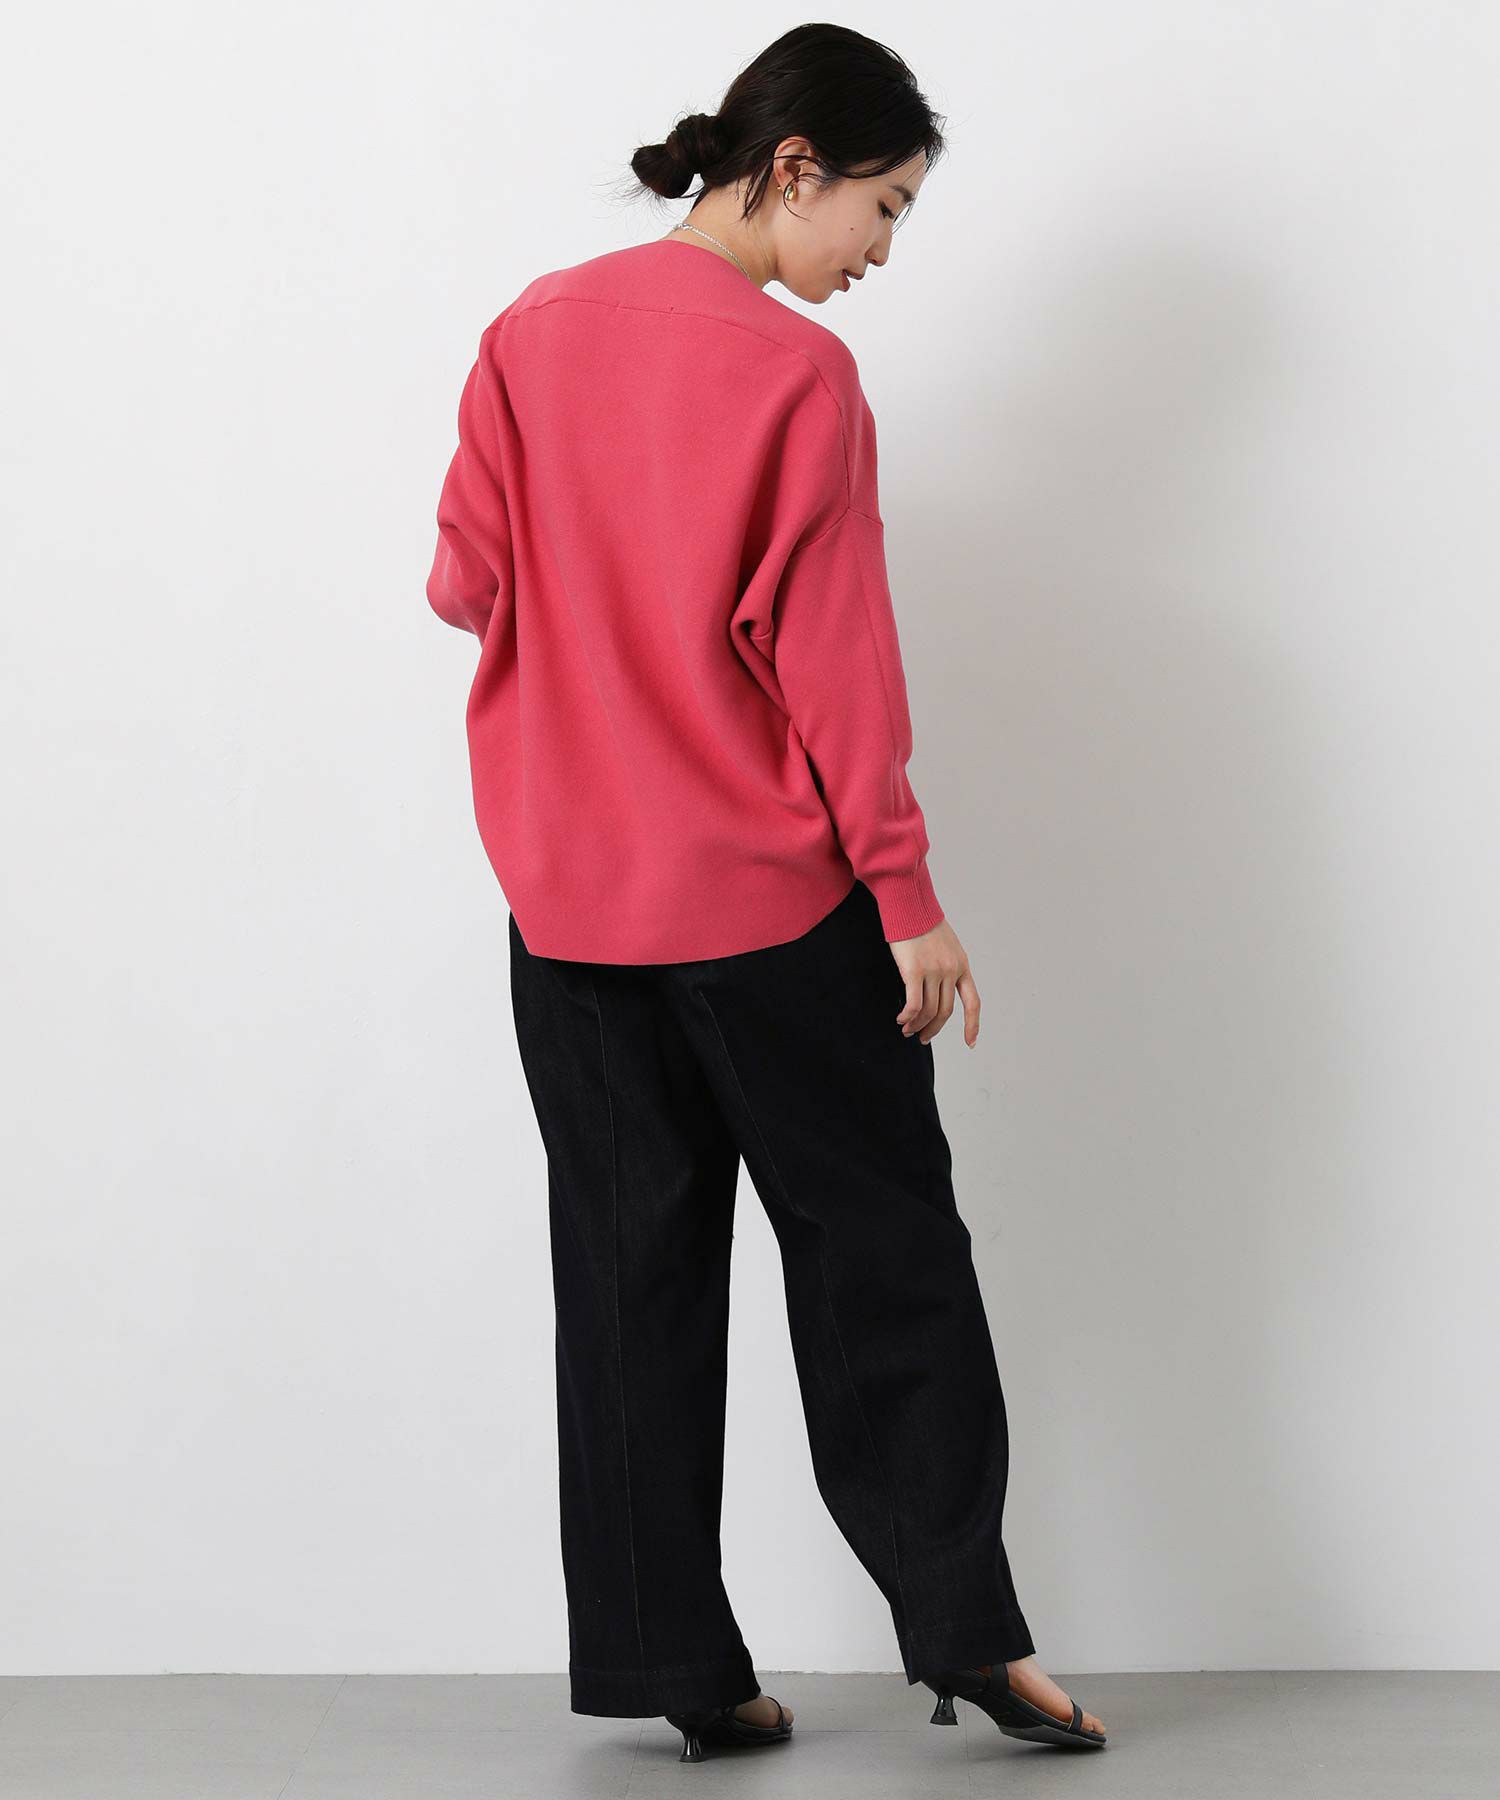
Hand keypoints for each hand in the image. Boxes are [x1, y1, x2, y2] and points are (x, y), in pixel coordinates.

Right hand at [889, 917, 979, 1046]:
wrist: (910, 904)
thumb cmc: (922, 923)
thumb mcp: (946, 945)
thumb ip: (947, 966)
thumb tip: (937, 989)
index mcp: (962, 965)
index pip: (973, 1002)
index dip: (973, 1025)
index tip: (971, 1042)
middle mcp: (951, 970)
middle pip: (945, 1011)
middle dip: (934, 1029)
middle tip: (922, 1038)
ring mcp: (934, 971)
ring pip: (928, 1010)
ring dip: (917, 1025)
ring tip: (907, 1029)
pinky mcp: (915, 971)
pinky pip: (913, 1004)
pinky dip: (907, 1016)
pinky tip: (901, 1019)